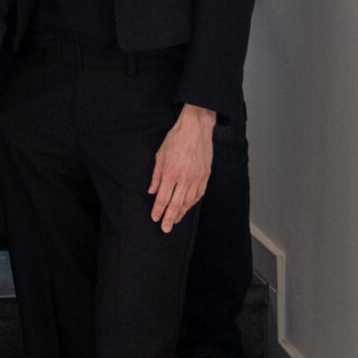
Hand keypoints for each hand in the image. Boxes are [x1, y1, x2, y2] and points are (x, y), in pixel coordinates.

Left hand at [148, 104, 218, 231]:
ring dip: (181, 213)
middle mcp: (184, 178)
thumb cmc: (175, 139)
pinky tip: (187, 208)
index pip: (163, 198)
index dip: (158, 211)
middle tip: (165, 229)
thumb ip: (156, 176)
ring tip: (175, 220)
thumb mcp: (159, 155)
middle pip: (176, 204)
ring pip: (189, 202)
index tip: (155, 218)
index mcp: (170, 173)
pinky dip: (192, 203)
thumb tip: (152, 192)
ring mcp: (197, 178)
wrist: (195, 129)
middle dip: (169, 218)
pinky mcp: (205, 176)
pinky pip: (199, 194)